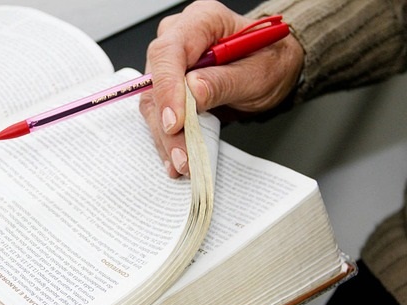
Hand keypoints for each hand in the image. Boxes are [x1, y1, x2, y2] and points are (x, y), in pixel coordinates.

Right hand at [139, 0, 303, 176]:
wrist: (271, 70)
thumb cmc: (269, 61)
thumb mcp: (258, 72)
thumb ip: (224, 81)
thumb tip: (192, 91)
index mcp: (201, 21)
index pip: (169, 52)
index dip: (167, 89)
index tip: (174, 122)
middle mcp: (179, 40)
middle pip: (156, 82)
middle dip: (166, 124)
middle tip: (182, 153)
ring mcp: (171, 66)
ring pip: (153, 104)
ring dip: (165, 138)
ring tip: (182, 162)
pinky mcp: (169, 89)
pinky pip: (160, 115)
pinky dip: (168, 139)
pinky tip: (176, 157)